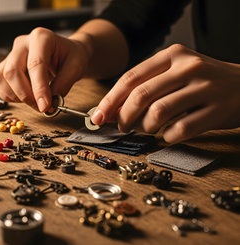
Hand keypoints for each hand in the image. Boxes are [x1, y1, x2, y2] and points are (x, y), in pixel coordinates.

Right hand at [0, 27, 89, 111]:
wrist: (64, 53)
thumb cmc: (69, 56)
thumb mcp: (76, 66)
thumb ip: (64, 83)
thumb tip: (50, 101)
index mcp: (41, 38)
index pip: (35, 64)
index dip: (39, 88)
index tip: (45, 106)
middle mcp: (22, 44)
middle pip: (12, 71)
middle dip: (25, 95)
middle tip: (41, 107)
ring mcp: (10, 54)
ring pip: (2, 78)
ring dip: (17, 96)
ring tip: (35, 100)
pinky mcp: (4, 66)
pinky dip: (10, 95)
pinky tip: (25, 95)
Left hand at [92, 44, 239, 142]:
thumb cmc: (202, 81)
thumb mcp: (175, 73)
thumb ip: (146, 86)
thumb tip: (111, 109)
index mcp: (172, 55)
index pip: (130, 78)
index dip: (110, 100)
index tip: (98, 116)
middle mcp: (188, 67)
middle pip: (141, 95)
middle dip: (123, 116)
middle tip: (121, 127)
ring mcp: (205, 88)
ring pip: (158, 113)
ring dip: (146, 127)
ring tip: (149, 129)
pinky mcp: (217, 110)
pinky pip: (181, 130)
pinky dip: (168, 137)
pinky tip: (169, 134)